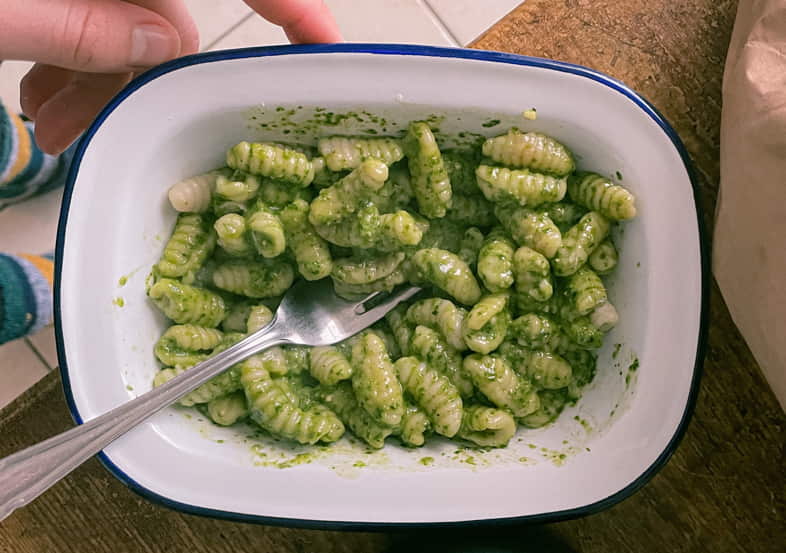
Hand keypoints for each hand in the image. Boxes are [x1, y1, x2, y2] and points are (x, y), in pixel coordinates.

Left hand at [0, 0, 340, 154]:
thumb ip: (76, 23)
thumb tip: (159, 46)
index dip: (290, 6)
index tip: (325, 52)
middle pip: (168, 15)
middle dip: (141, 83)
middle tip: (83, 133)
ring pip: (126, 27)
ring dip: (98, 85)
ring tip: (47, 129)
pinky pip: (92, 22)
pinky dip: (72, 66)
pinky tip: (38, 100)